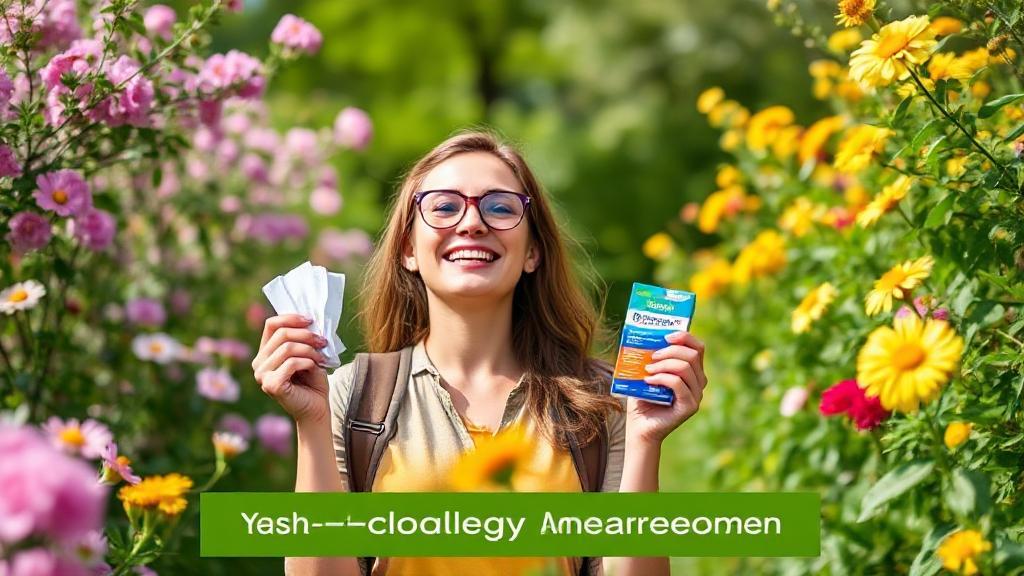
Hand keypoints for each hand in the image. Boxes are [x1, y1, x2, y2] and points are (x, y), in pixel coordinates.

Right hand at [252, 314, 331, 423]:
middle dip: (306, 335)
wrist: (316, 408)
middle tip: (323, 342)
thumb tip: (308, 319)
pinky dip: (308, 362)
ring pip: (287, 348)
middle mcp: (259, 363)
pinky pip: (291, 363)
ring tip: (321, 358)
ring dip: (310, 350)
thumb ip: (302, 338)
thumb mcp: (308, 354)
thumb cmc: (312, 381)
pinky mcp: (271, 385)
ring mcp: (262, 375)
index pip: (271, 324)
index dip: (291, 318)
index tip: (310, 320)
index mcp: (265, 352)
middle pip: (282, 334)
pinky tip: (315, 367)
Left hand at [625, 331, 707, 445]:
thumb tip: (647, 336)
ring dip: (663, 364)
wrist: (639, 427)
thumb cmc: (643, 398)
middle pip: (692, 355)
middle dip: (670, 351)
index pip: (698, 347)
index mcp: (693, 371)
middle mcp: (699, 382)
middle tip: (651, 356)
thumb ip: (653, 356)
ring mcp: (696, 395)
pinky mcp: (689, 406)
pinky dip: (662, 378)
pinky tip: (648, 380)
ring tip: (647, 370)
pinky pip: (678, 384)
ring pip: (685, 368)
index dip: (684, 337)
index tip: (665, 336)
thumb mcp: (648, 372)